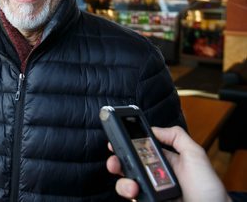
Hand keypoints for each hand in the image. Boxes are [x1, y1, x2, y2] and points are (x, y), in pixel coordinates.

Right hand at [106, 126, 230, 201]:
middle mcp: (154, 175)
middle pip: (127, 165)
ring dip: (122, 182)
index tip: (116, 140)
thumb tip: (154, 129)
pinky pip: (131, 198)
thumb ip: (176, 136)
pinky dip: (129, 194)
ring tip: (132, 186)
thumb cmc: (208, 189)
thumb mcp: (196, 155)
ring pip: (125, 183)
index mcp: (164, 161)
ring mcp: (150, 191)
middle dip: (116, 161)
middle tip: (114, 162)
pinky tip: (136, 193)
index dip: (126, 144)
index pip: (140, 149)